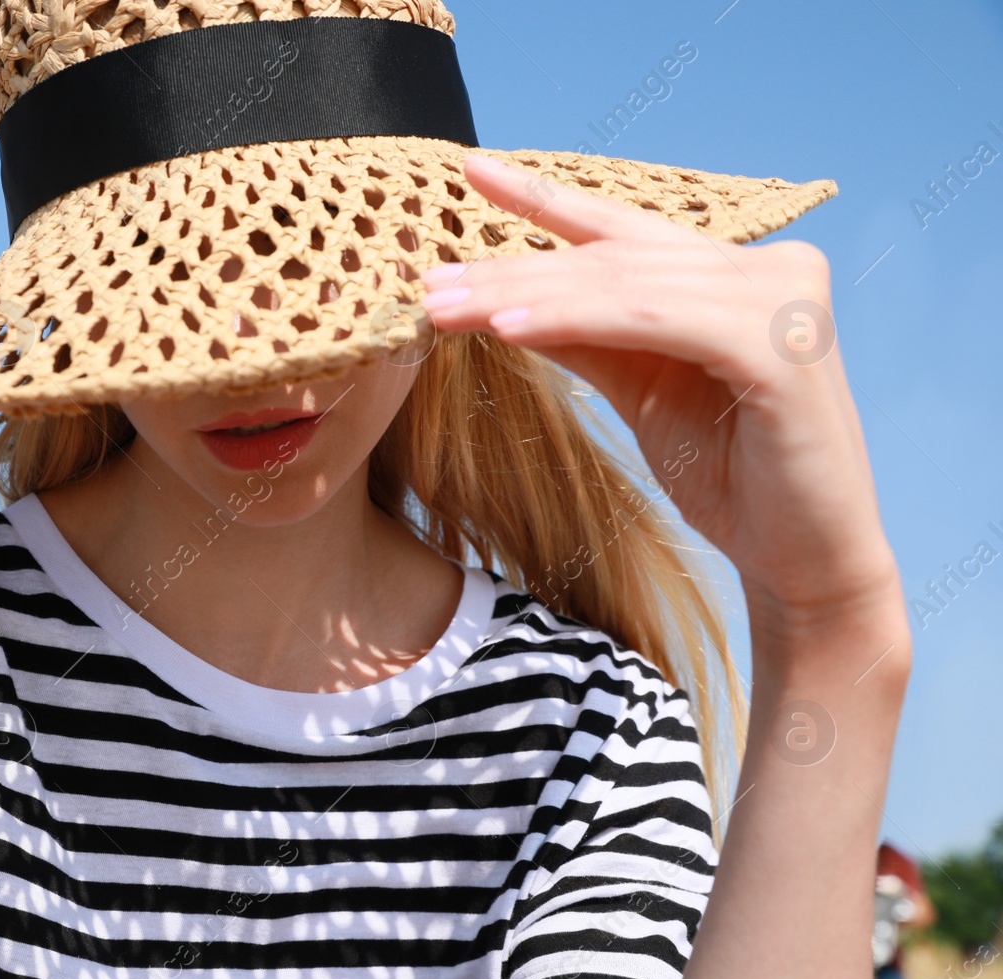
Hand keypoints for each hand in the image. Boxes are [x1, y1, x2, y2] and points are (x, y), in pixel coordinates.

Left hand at [419, 153, 900, 628]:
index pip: (623, 228)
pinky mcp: (780, 345)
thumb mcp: (641, 389)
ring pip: (622, 284)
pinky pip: (653, 320)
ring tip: (446, 308)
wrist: (801, 558)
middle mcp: (768, 267)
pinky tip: (509, 328)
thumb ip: (589, 335)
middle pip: (610, 258)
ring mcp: (782, 298)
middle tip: (428, 284)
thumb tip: (507, 300)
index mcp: (735, 273)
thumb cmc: (729, 474)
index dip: (543, 198)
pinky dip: (576, 319)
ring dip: (523, 295)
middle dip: (511, 271)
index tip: (470, 169)